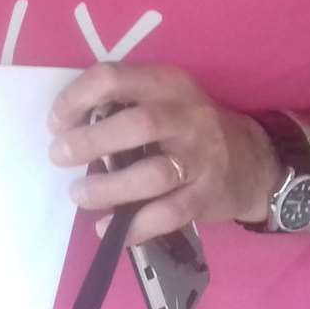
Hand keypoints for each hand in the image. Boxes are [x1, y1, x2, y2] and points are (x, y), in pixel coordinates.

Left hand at [48, 64, 279, 245]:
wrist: (254, 162)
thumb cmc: (189, 127)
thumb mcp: (164, 99)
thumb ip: (123, 105)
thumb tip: (67, 126)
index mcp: (167, 84)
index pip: (113, 79)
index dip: (76, 99)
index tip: (55, 124)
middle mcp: (187, 118)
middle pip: (135, 125)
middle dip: (89, 142)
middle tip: (58, 156)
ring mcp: (201, 159)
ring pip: (151, 175)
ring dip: (107, 188)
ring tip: (78, 194)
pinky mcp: (207, 197)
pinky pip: (168, 214)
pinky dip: (134, 226)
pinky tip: (107, 229)